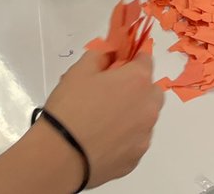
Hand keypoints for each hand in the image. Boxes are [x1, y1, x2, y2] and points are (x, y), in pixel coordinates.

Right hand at [42, 50, 162, 187]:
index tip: (118, 65)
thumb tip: (110, 54)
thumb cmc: (70, 108)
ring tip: (104, 120)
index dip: (132, 60)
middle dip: (137, 88)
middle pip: (152, 91)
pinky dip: (126, 138)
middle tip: (111, 93)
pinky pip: (136, 141)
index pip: (146, 60)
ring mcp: (144, 135)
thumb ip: (100, 55)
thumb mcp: (79, 70)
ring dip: (133, 114)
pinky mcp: (136, 158)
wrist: (61, 156)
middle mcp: (148, 107)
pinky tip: (103, 140)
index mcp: (137, 81)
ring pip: (146, 118)